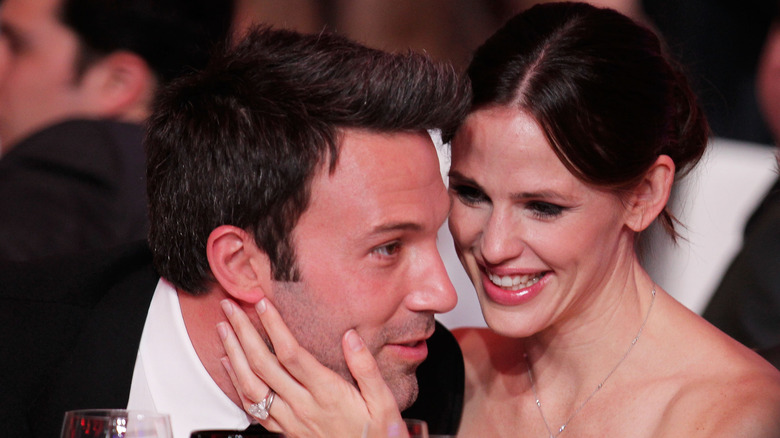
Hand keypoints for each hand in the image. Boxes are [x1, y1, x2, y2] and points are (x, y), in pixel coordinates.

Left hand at [217, 298, 407, 437]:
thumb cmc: (378, 434)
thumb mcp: (383, 401)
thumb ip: (366, 367)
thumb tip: (350, 336)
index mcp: (328, 393)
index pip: (292, 354)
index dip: (274, 327)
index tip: (263, 304)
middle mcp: (303, 406)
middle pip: (264, 365)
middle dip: (244, 333)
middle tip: (230, 307)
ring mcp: (290, 420)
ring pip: (251, 386)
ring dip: (233, 355)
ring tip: (223, 331)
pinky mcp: (285, 430)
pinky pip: (252, 408)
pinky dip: (236, 383)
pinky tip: (229, 365)